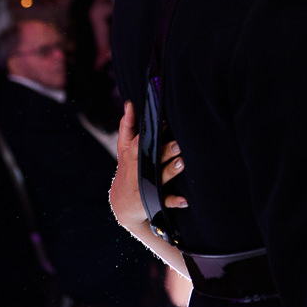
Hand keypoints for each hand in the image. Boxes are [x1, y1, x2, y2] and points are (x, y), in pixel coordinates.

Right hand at [110, 101, 185, 231]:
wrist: (122, 203)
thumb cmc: (128, 168)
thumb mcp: (124, 148)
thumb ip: (127, 127)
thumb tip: (129, 103)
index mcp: (130, 155)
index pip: (135, 141)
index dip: (145, 131)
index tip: (160, 121)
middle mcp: (136, 170)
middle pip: (148, 159)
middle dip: (162, 151)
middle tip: (177, 143)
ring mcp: (143, 186)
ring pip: (158, 178)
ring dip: (169, 171)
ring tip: (180, 163)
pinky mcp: (151, 201)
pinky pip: (164, 201)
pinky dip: (174, 201)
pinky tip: (184, 200)